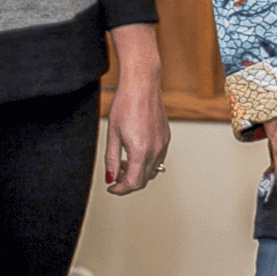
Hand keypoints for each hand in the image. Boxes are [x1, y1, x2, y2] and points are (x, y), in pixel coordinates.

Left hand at [104, 23, 168, 194]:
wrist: (142, 85)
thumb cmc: (125, 104)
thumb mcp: (112, 134)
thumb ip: (111, 158)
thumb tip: (110, 176)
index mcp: (140, 151)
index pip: (133, 183)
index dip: (120, 189)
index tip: (111, 188)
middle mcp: (155, 150)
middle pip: (143, 179)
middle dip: (128, 182)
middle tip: (114, 176)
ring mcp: (163, 145)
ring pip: (152, 170)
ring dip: (137, 172)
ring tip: (122, 162)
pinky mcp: (166, 138)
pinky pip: (158, 159)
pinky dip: (146, 162)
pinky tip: (134, 152)